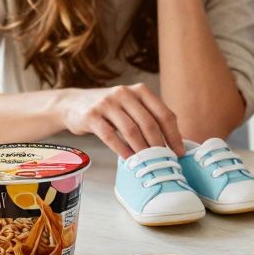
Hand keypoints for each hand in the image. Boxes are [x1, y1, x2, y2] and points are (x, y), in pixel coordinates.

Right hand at [59, 84, 182, 157]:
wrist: (74, 104)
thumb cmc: (110, 109)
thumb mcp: (131, 105)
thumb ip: (149, 117)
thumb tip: (173, 143)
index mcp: (140, 90)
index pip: (164, 113)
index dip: (174, 135)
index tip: (179, 152)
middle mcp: (124, 93)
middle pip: (148, 123)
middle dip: (159, 145)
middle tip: (164, 161)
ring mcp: (107, 103)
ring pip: (130, 130)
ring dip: (142, 150)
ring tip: (148, 163)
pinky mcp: (92, 115)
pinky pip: (110, 136)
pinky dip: (122, 150)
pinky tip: (129, 160)